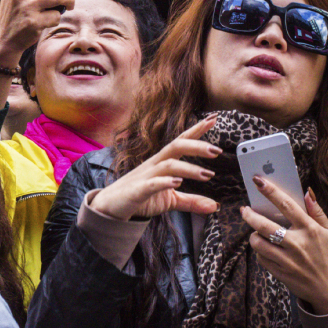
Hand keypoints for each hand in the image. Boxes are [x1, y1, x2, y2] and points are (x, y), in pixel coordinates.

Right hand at [90, 115, 221, 220]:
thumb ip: (191, 201)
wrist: (110, 207)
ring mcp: (144, 177)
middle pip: (175, 147)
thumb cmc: (139, 198)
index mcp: (162, 163)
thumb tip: (214, 206)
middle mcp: (154, 165)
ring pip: (167, 165)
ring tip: (207, 175)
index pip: (181, 142)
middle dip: (196, 146)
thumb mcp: (169, 201)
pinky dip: (164, 182)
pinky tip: (177, 182)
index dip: (196, 131)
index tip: (213, 120)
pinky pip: (151, 184)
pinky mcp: (137, 191)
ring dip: (188, 168)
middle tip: (217, 151)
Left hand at [242, 180, 327, 314]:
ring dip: (253, 235)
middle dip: (249, 215)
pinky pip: (261, 258)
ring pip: (257, 242)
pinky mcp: (280, 272)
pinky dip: (260, 251)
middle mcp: (297, 244)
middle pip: (264, 225)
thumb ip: (317, 212)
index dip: (270, 191)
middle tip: (244, 209)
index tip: (258, 180)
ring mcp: (287, 260)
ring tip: (256, 232)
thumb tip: (306, 193)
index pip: (287, 205)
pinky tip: (266, 248)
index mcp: (311, 230)